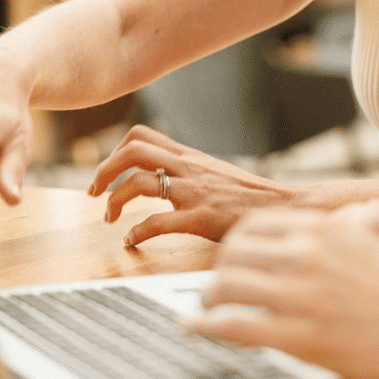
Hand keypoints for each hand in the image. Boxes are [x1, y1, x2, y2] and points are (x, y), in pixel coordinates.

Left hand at [88, 125, 294, 244]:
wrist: (285, 208)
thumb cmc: (249, 197)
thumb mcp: (215, 173)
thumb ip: (189, 170)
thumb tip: (159, 175)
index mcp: (190, 156)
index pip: (142, 136)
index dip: (114, 152)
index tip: (106, 174)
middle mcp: (189, 168)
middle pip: (133, 151)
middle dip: (104, 171)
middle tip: (94, 193)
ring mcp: (195, 191)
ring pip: (140, 183)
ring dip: (114, 202)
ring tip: (109, 220)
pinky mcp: (202, 217)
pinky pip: (157, 222)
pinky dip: (136, 233)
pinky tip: (132, 242)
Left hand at [192, 203, 378, 378]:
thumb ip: (341, 231)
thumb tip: (319, 230)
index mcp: (326, 229)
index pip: (256, 225)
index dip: (235, 243)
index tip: (231, 257)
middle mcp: (307, 254)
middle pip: (234, 252)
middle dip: (217, 269)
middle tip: (213, 285)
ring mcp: (301, 296)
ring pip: (226, 286)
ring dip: (206, 297)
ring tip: (201, 309)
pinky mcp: (300, 338)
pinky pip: (235, 326)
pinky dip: (206, 326)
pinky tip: (197, 328)